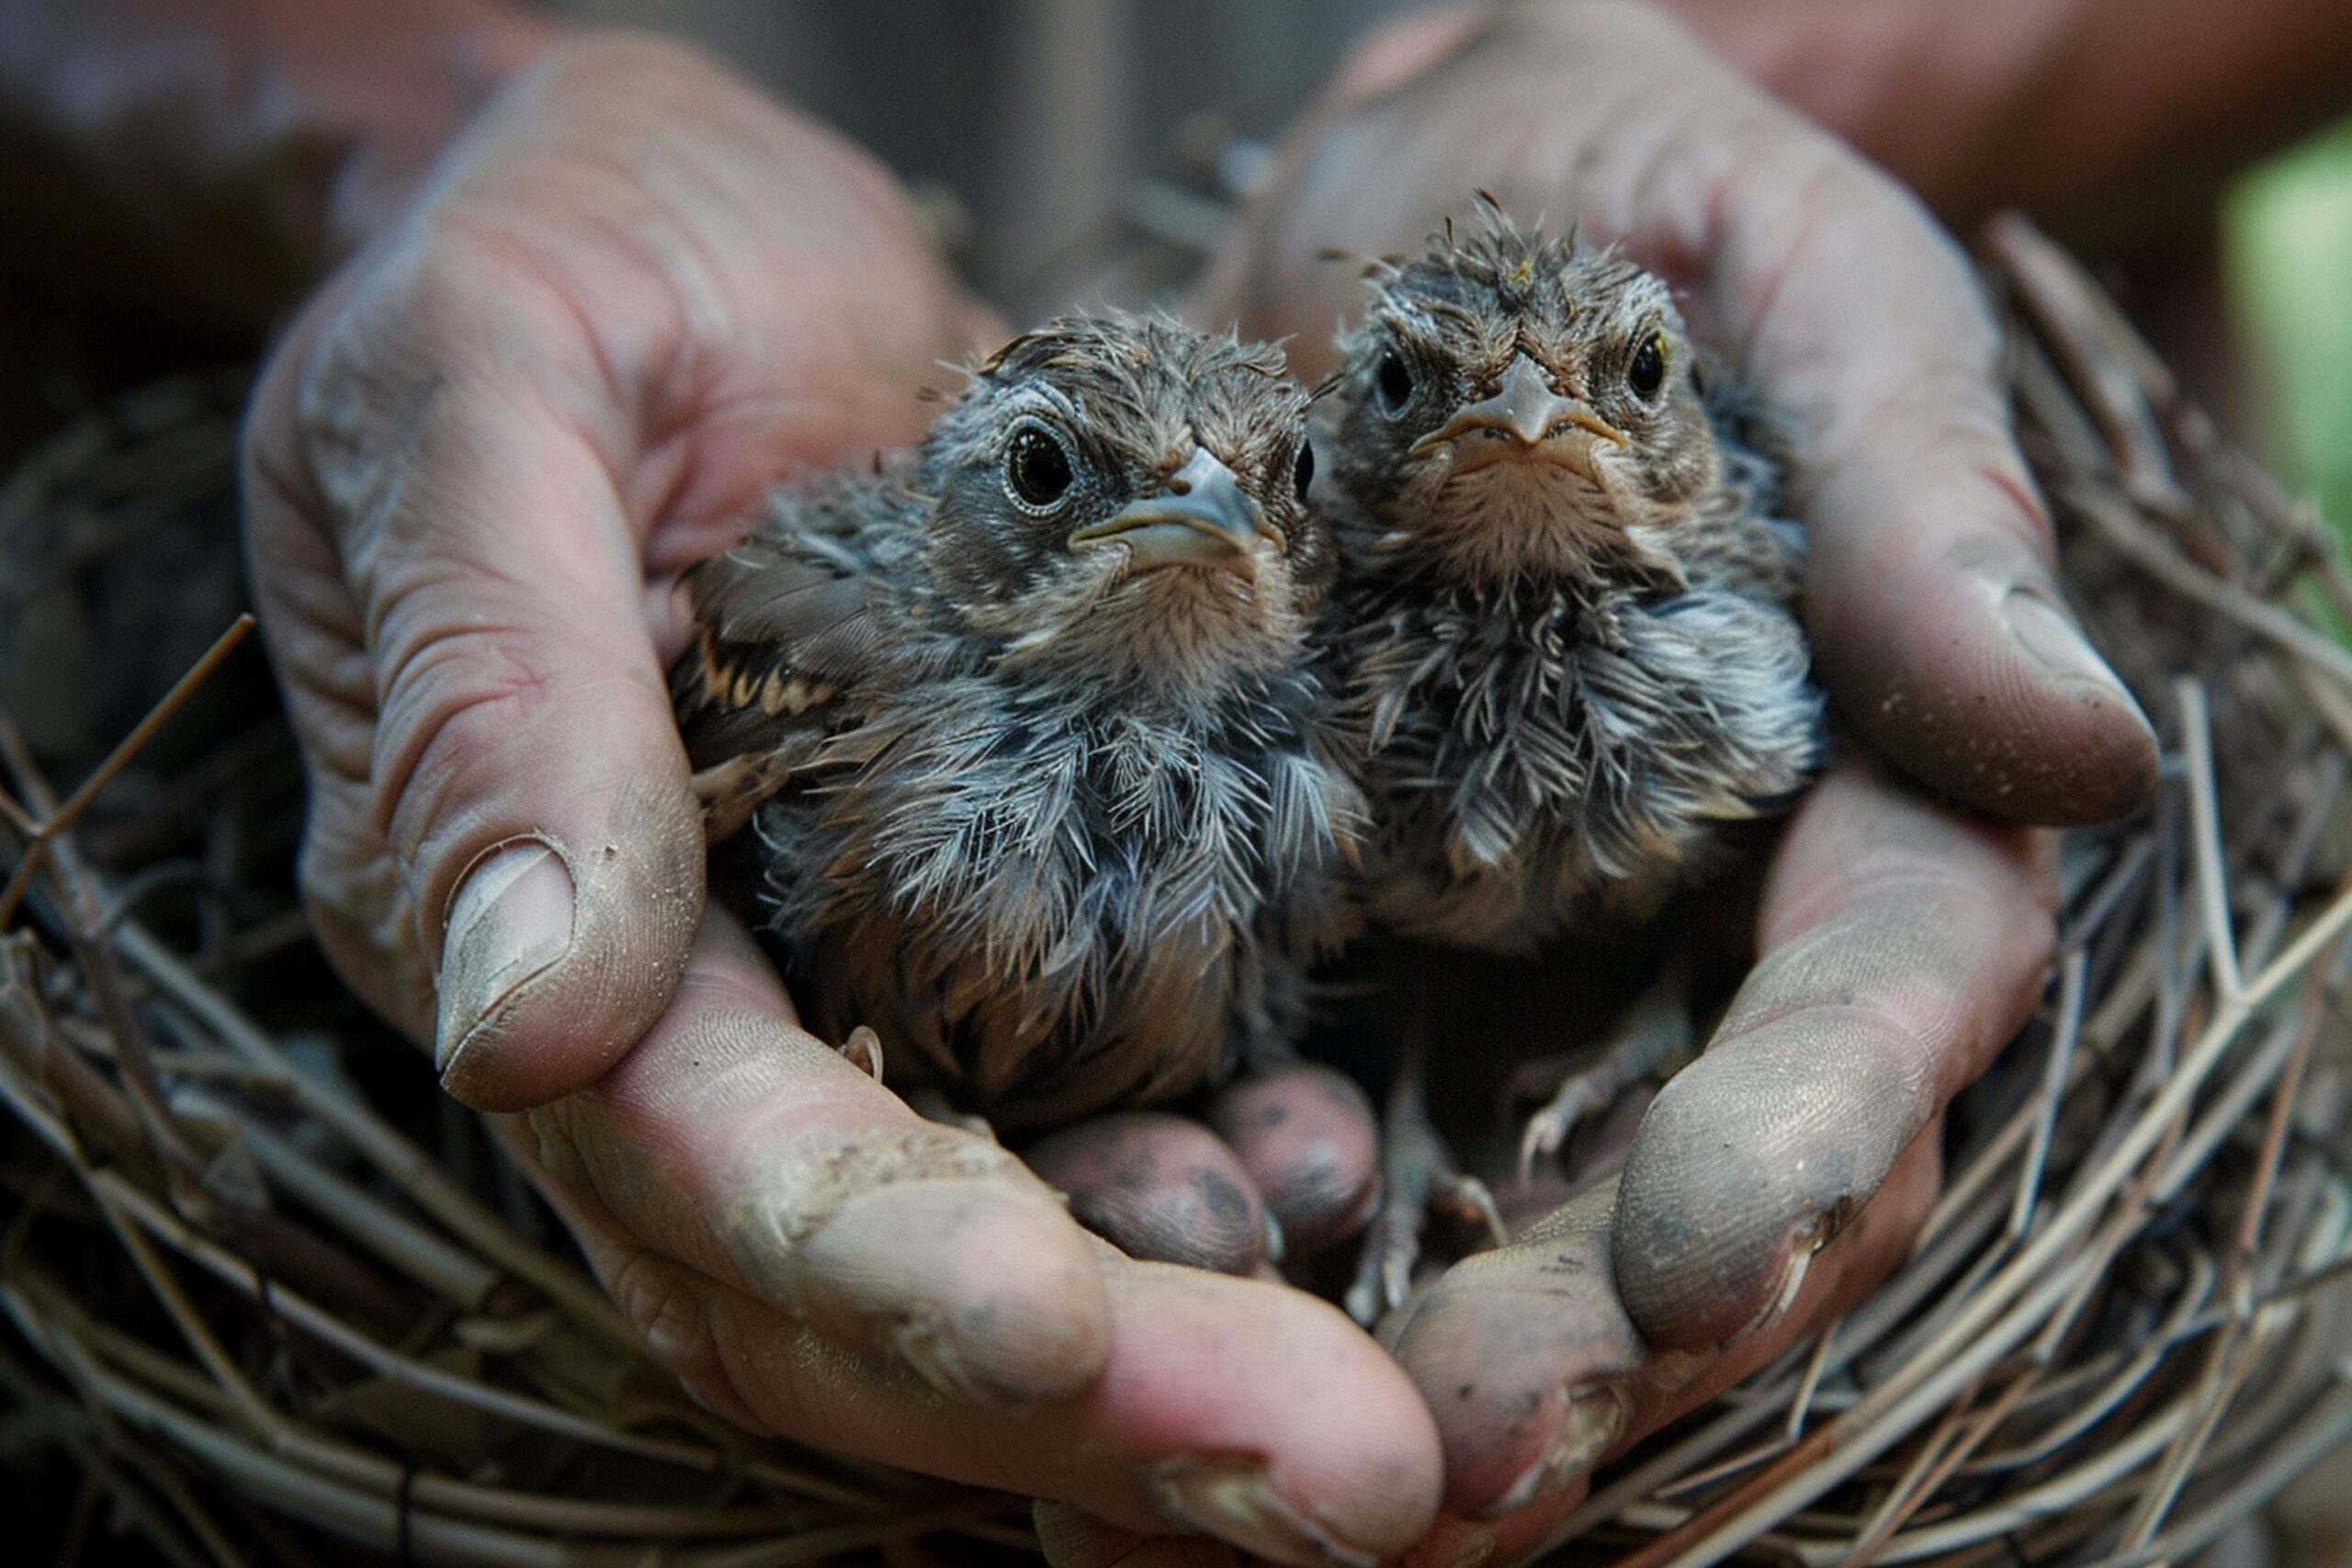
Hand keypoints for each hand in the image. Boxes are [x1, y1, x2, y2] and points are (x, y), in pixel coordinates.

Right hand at [242, 33, 1441, 1561]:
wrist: (691, 213)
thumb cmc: (570, 251)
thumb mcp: (484, 390)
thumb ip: (492, 690)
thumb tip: (516, 1020)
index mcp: (503, 907)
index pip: (686, 1154)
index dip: (871, 1260)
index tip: (1065, 1337)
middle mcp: (671, 1007)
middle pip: (851, 1282)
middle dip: (1091, 1396)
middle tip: (1347, 1482)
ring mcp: (825, 986)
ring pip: (980, 1249)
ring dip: (1171, 1363)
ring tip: (1375, 1426)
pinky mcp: (965, 931)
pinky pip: (1076, 1124)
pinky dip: (1203, 1204)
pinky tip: (1325, 1191)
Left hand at [1037, 3, 2145, 1560]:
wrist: (1417, 195)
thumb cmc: (1642, 204)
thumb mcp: (1806, 285)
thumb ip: (1923, 496)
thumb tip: (2078, 747)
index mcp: (1857, 787)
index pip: (1877, 1002)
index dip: (1807, 1140)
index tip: (1699, 1261)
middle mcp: (1691, 913)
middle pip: (1688, 1167)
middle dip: (1596, 1331)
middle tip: (1468, 1455)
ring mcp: (1509, 941)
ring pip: (1498, 1191)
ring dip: (1412, 1341)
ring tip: (1301, 1455)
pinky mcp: (1331, 922)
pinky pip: (1305, 1100)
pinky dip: (1242, 1217)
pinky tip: (1149, 1285)